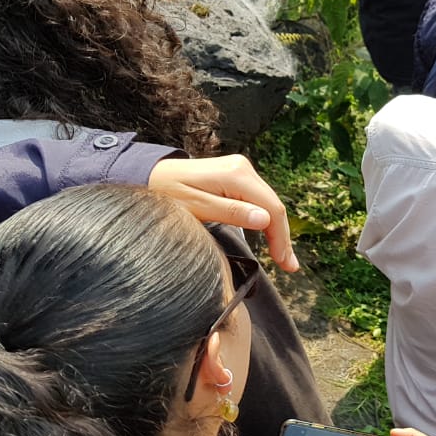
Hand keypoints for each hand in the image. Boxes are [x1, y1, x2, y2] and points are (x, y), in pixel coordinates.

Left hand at [148, 156, 298, 271]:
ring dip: (276, 230)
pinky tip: (270, 236)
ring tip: (283, 257)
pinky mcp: (235, 176)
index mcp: (236, 175)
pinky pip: (257, 200)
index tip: (283, 263)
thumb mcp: (195, 207)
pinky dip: (266, 220)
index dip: (280, 238)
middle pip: (274, 206)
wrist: (145, 175)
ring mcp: (240, 170)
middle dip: (282, 237)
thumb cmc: (164, 193)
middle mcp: (243, 168)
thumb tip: (264, 220)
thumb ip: (231, 212)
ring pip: (268, 204)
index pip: (271, 209)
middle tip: (290, 266)